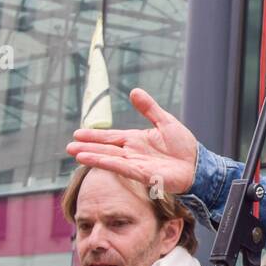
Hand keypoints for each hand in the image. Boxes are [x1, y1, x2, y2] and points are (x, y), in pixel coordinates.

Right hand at [66, 88, 198, 194]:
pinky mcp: (142, 174)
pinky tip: (93, 160)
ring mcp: (136, 164)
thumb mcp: (165, 121)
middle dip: (87, 147)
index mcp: (136, 140)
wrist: (197, 164)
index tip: (78, 133)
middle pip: (106, 148)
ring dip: (92, 156)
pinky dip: (106, 163)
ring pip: (109, 158)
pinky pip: (121, 167)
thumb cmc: (183, 145)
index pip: (111, 136)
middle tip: (69, 147)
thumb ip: (149, 108)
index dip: (95, 135)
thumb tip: (134, 91)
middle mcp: (133, 152)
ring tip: (75, 153)